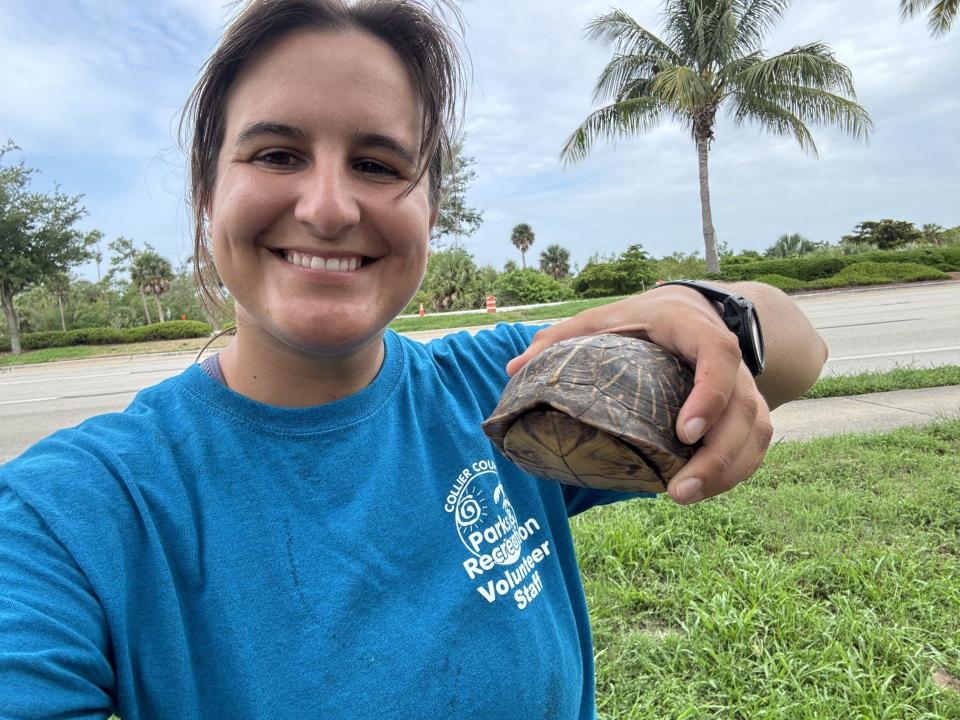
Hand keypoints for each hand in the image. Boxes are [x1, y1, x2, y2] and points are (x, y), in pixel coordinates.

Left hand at [505, 289, 773, 504]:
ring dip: (728, 472)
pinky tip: (699, 492)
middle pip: (744, 409)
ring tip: (684, 498)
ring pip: (755, 433)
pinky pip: (753, 446)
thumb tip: (513, 368)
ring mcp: (744, 386)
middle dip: (718, 456)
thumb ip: (562, 338)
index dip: (710, 394)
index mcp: (693, 329)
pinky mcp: (745, 410)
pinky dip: (733, 472)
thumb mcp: (602, 318)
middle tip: (677, 491)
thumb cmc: (640, 319)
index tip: (685, 432)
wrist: (691, 310)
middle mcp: (729, 359)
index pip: (718, 356)